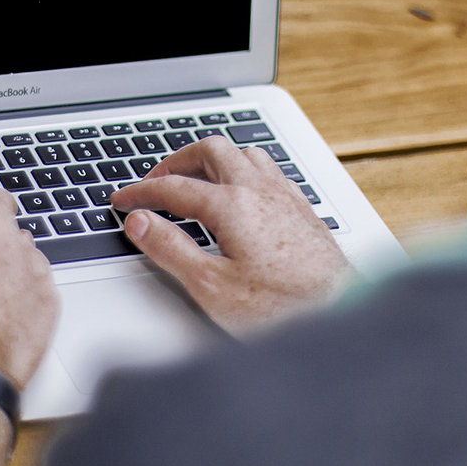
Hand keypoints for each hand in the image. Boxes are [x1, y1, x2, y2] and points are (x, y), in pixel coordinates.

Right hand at [110, 137, 353, 334]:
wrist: (342, 314)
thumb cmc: (283, 308)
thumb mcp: (211, 286)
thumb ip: (171, 249)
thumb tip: (141, 222)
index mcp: (232, 205)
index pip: (174, 187)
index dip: (142, 192)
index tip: (123, 200)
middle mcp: (260, 190)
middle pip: (210, 151)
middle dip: (176, 161)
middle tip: (156, 181)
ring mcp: (284, 196)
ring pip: (243, 153)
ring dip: (213, 159)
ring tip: (195, 178)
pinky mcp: (301, 209)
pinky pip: (267, 169)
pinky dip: (242, 169)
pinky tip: (242, 192)